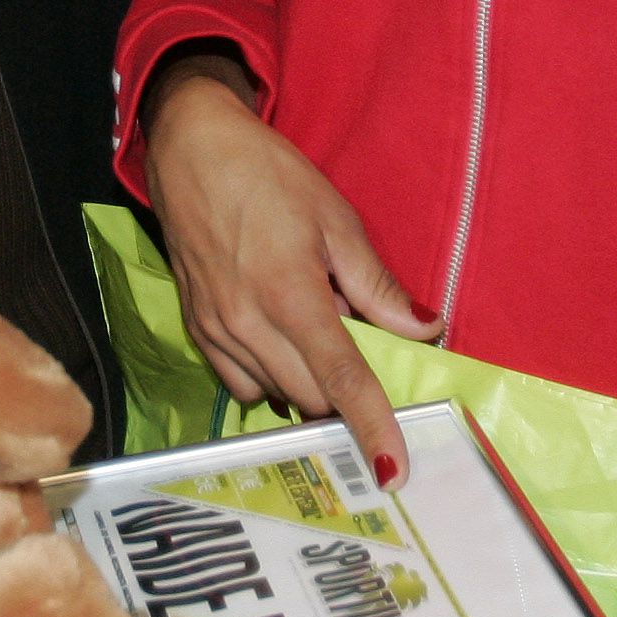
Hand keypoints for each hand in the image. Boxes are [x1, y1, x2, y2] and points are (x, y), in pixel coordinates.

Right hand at [142, 57, 436, 484]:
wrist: (192, 149)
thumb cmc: (269, 175)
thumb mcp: (336, 220)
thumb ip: (377, 286)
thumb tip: (425, 329)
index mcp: (291, 295)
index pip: (342, 380)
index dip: (372, 427)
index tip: (393, 468)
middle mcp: (248, 324)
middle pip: (311, 399)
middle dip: (345, 399)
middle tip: (368, 365)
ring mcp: (216, 331)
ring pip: (276, 397)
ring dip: (308, 389)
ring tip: (319, 340)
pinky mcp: (196, 330)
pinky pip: (241, 384)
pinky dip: (271, 381)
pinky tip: (283, 346)